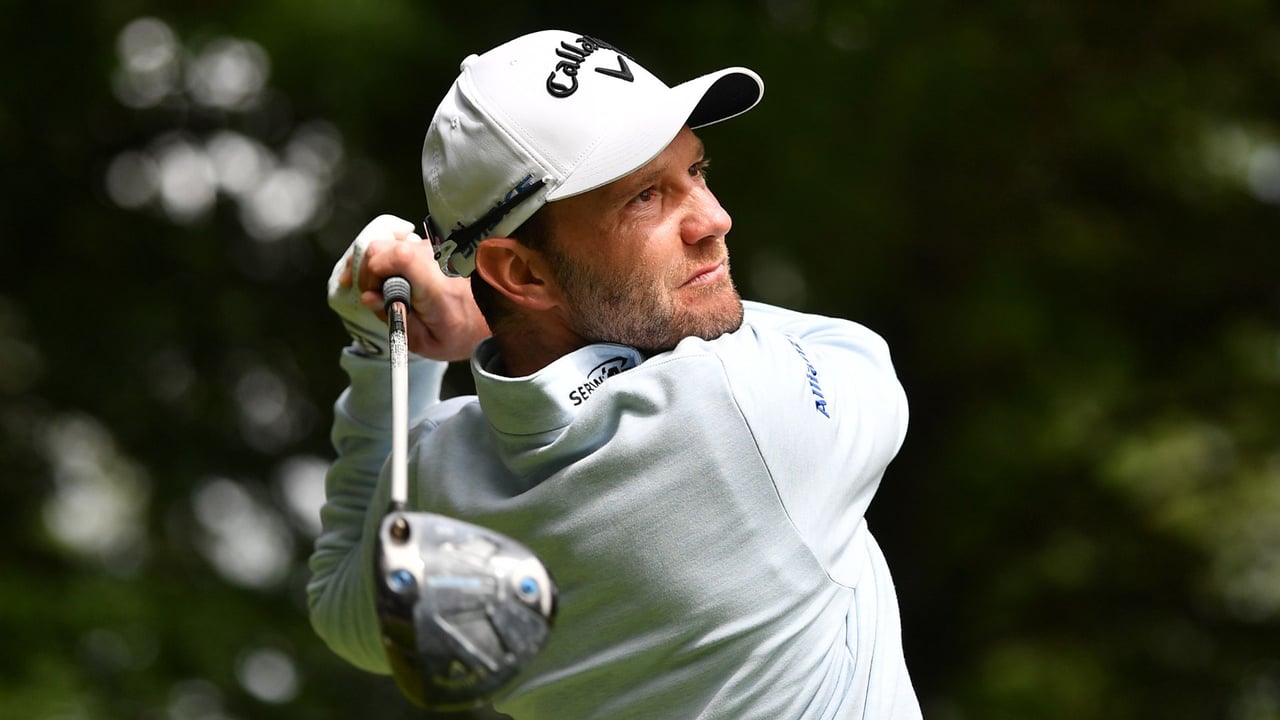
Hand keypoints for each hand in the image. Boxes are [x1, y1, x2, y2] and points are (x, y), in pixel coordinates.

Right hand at [328, 214, 490, 361]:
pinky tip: (394, 279)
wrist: (496, 318)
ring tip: (386, 290)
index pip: (396, 256)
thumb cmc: (462, 334)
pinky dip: (392, 261)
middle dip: (370, 270)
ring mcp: (437, 248)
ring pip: (391, 244)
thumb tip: (368, 297)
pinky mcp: (436, 246)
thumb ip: (394, 320)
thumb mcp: (426, 342)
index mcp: (437, 286)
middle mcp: (438, 259)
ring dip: (382, 266)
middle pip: (384, 246)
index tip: (373, 295)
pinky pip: (404, 246)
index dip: (372, 272)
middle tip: (374, 294)